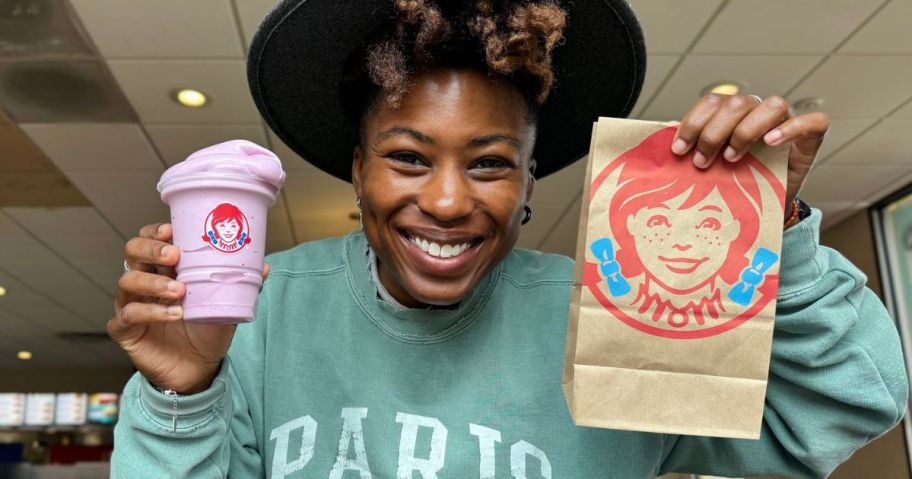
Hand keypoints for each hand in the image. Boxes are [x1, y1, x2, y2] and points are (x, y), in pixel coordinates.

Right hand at [107, 223, 269, 393]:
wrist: (198, 367)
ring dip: (154, 282)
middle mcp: (143, 283)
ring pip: (128, 281)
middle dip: (150, 249)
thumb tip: (263, 266)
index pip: (149, 240)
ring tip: (180, 291)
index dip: (155, 232)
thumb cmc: (207, 330)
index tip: (171, 231)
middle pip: (132, 252)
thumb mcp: (226, 303)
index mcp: (164, 270)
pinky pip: (128, 315)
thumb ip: (240, 284)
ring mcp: (131, 304)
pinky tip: (174, 315)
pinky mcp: (125, 330)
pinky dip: (151, 312)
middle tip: (173, 256)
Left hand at [670, 94, 829, 206]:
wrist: (762, 212)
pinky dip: (791, 129)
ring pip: (771, 105)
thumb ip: (693, 151)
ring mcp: (787, 122)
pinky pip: (812, 122)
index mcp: (732, 114)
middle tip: (701, 162)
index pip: (713, 101)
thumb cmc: (733, 185)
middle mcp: (758, 112)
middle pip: (737, 103)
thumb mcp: (709, 168)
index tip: (679, 149)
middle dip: (713, 132)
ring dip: (746, 130)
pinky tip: (770, 143)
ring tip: (731, 158)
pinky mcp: (811, 138)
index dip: (694, 121)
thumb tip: (663, 144)